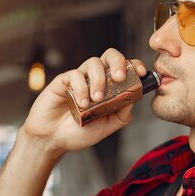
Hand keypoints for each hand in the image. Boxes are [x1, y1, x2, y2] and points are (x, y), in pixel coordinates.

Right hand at [24, 48, 146, 154]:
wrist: (53, 139)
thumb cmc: (79, 133)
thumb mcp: (107, 126)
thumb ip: (122, 115)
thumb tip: (135, 98)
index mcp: (109, 88)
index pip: (124, 68)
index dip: (134, 65)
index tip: (141, 72)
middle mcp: (96, 79)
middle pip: (110, 56)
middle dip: (118, 63)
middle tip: (120, 78)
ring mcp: (80, 78)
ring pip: (94, 63)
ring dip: (99, 80)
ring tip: (96, 99)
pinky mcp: (64, 80)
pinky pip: (76, 74)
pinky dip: (82, 88)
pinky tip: (82, 103)